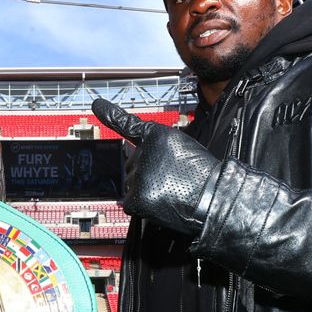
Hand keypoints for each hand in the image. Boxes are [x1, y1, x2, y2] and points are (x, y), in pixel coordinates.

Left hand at [92, 99, 219, 235]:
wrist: (215, 198)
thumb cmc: (203, 174)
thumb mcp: (182, 146)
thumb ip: (157, 148)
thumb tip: (135, 162)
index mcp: (156, 135)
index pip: (128, 124)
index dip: (110, 113)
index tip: (96, 104)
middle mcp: (142, 151)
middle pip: (132, 164)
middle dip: (147, 172)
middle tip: (174, 178)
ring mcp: (137, 175)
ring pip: (132, 183)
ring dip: (147, 189)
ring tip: (172, 190)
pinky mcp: (135, 197)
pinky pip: (131, 202)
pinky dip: (144, 207)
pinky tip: (162, 203)